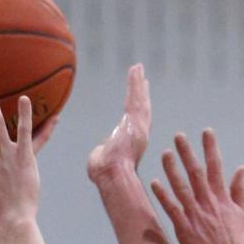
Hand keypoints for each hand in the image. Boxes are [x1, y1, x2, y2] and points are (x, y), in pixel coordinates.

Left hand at [87, 63, 150, 183]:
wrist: (111, 174)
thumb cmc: (105, 173)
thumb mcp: (102, 159)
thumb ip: (103, 152)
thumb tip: (100, 151)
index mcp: (131, 144)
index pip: (135, 123)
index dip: (138, 110)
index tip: (139, 100)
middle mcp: (139, 134)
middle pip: (141, 109)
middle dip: (142, 93)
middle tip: (143, 79)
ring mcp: (139, 126)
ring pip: (139, 100)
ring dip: (138, 84)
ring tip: (138, 68)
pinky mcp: (136, 120)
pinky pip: (135, 97)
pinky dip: (136, 83)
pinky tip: (136, 70)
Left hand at [150, 130, 243, 243]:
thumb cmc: (238, 241)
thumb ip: (239, 190)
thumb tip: (241, 169)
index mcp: (222, 198)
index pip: (216, 167)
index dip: (211, 148)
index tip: (206, 132)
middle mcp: (208, 203)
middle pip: (196, 172)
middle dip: (187, 152)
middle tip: (179, 135)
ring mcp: (195, 215)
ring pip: (181, 187)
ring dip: (172, 169)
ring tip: (165, 153)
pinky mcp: (184, 228)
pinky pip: (171, 208)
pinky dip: (163, 195)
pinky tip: (155, 182)